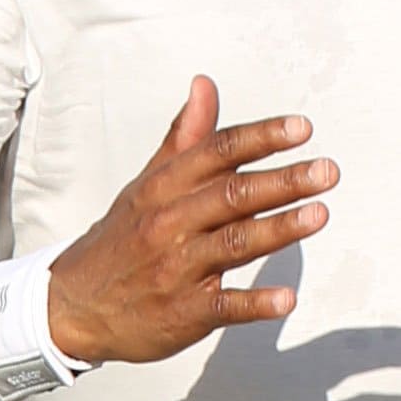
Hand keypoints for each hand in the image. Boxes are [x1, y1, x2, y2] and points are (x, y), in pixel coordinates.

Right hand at [45, 77, 330, 367]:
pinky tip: (286, 299)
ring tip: (319, 215)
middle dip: (282, 181)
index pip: (216, 152)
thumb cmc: (120, 240)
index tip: (301, 128)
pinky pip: (223, 307)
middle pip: (231, 195)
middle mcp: (169, 224)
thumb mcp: (146, 184)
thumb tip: (206, 86)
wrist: (73, 306)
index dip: (260, 138)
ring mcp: (176, 269)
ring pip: (232, 244)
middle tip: (327, 171)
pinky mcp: (182, 313)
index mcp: (163, 188)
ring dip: (278, 230)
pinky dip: (255, 303)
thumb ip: (185, 139)